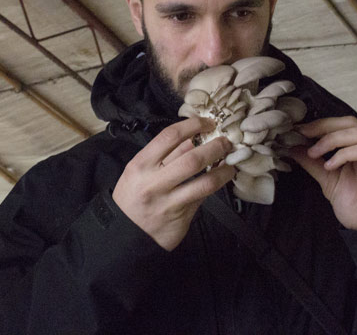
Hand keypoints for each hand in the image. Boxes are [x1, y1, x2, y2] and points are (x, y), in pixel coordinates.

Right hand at [112, 116, 234, 250]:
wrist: (125, 235)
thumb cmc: (132, 196)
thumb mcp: (139, 171)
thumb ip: (165, 154)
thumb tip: (193, 137)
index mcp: (141, 165)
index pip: (170, 136)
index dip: (193, 125)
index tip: (207, 122)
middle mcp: (155, 183)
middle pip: (192, 159)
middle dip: (215, 147)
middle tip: (226, 142)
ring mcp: (169, 202)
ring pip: (205, 182)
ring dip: (224, 170)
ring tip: (231, 163)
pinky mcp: (182, 217)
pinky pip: (203, 197)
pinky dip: (215, 185)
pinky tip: (221, 178)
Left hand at [288, 116, 356, 229]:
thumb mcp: (328, 179)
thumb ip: (313, 162)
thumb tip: (292, 146)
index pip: (342, 123)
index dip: (320, 124)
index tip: (298, 130)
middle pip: (349, 122)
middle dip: (323, 128)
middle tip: (302, 136)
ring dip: (331, 140)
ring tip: (314, 154)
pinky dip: (344, 154)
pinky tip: (330, 166)